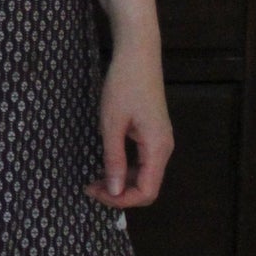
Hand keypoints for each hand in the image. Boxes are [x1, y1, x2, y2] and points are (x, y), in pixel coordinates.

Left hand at [85, 42, 172, 208]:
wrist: (138, 55)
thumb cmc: (124, 85)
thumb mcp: (112, 124)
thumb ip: (114, 159)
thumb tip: (115, 191)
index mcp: (158, 148)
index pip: (146, 192)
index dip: (121, 200)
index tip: (96, 192)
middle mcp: (164, 149)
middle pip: (147, 187)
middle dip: (120, 193)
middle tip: (91, 187)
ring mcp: (160, 141)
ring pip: (145, 176)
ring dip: (122, 182)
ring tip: (96, 179)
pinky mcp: (154, 134)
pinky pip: (143, 162)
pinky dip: (126, 169)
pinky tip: (108, 165)